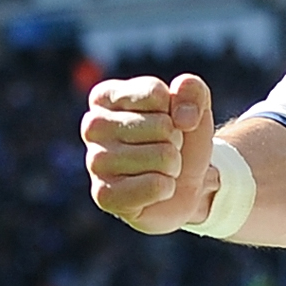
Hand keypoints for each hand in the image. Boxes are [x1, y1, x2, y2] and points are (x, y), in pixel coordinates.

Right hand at [83, 74, 215, 231]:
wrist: (182, 184)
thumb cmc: (180, 138)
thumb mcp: (193, 105)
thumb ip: (193, 90)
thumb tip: (184, 117)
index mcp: (106, 96)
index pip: (155, 94)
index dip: (174, 110)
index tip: (167, 120)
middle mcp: (92, 126)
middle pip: (162, 126)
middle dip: (176, 140)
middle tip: (165, 147)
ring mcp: (94, 161)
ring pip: (162, 157)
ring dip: (172, 165)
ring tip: (160, 167)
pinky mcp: (103, 195)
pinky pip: (155, 186)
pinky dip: (166, 188)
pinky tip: (154, 188)